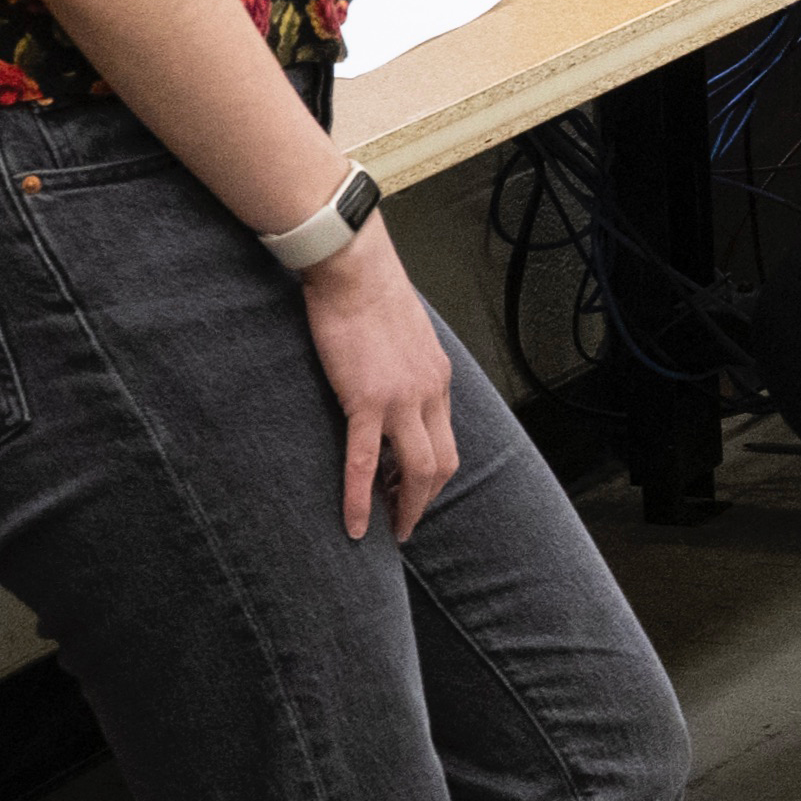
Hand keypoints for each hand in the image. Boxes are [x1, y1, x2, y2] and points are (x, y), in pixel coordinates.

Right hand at [299, 226, 459, 539]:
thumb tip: (392, 380)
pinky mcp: (367, 400)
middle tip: (405, 522)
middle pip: (441, 462)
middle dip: (425, 498)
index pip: (446, 438)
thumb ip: (405, 365)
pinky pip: (365, 461)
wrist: (354, 269)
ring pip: (416, 469)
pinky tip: (355, 525)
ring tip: (390, 531)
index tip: (411, 490)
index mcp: (437, 378)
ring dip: (405, 506)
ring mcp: (401, 399)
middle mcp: (429, 393)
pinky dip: (361, 498)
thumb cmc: (369, 294)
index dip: (432, 472)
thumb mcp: (405, 335)